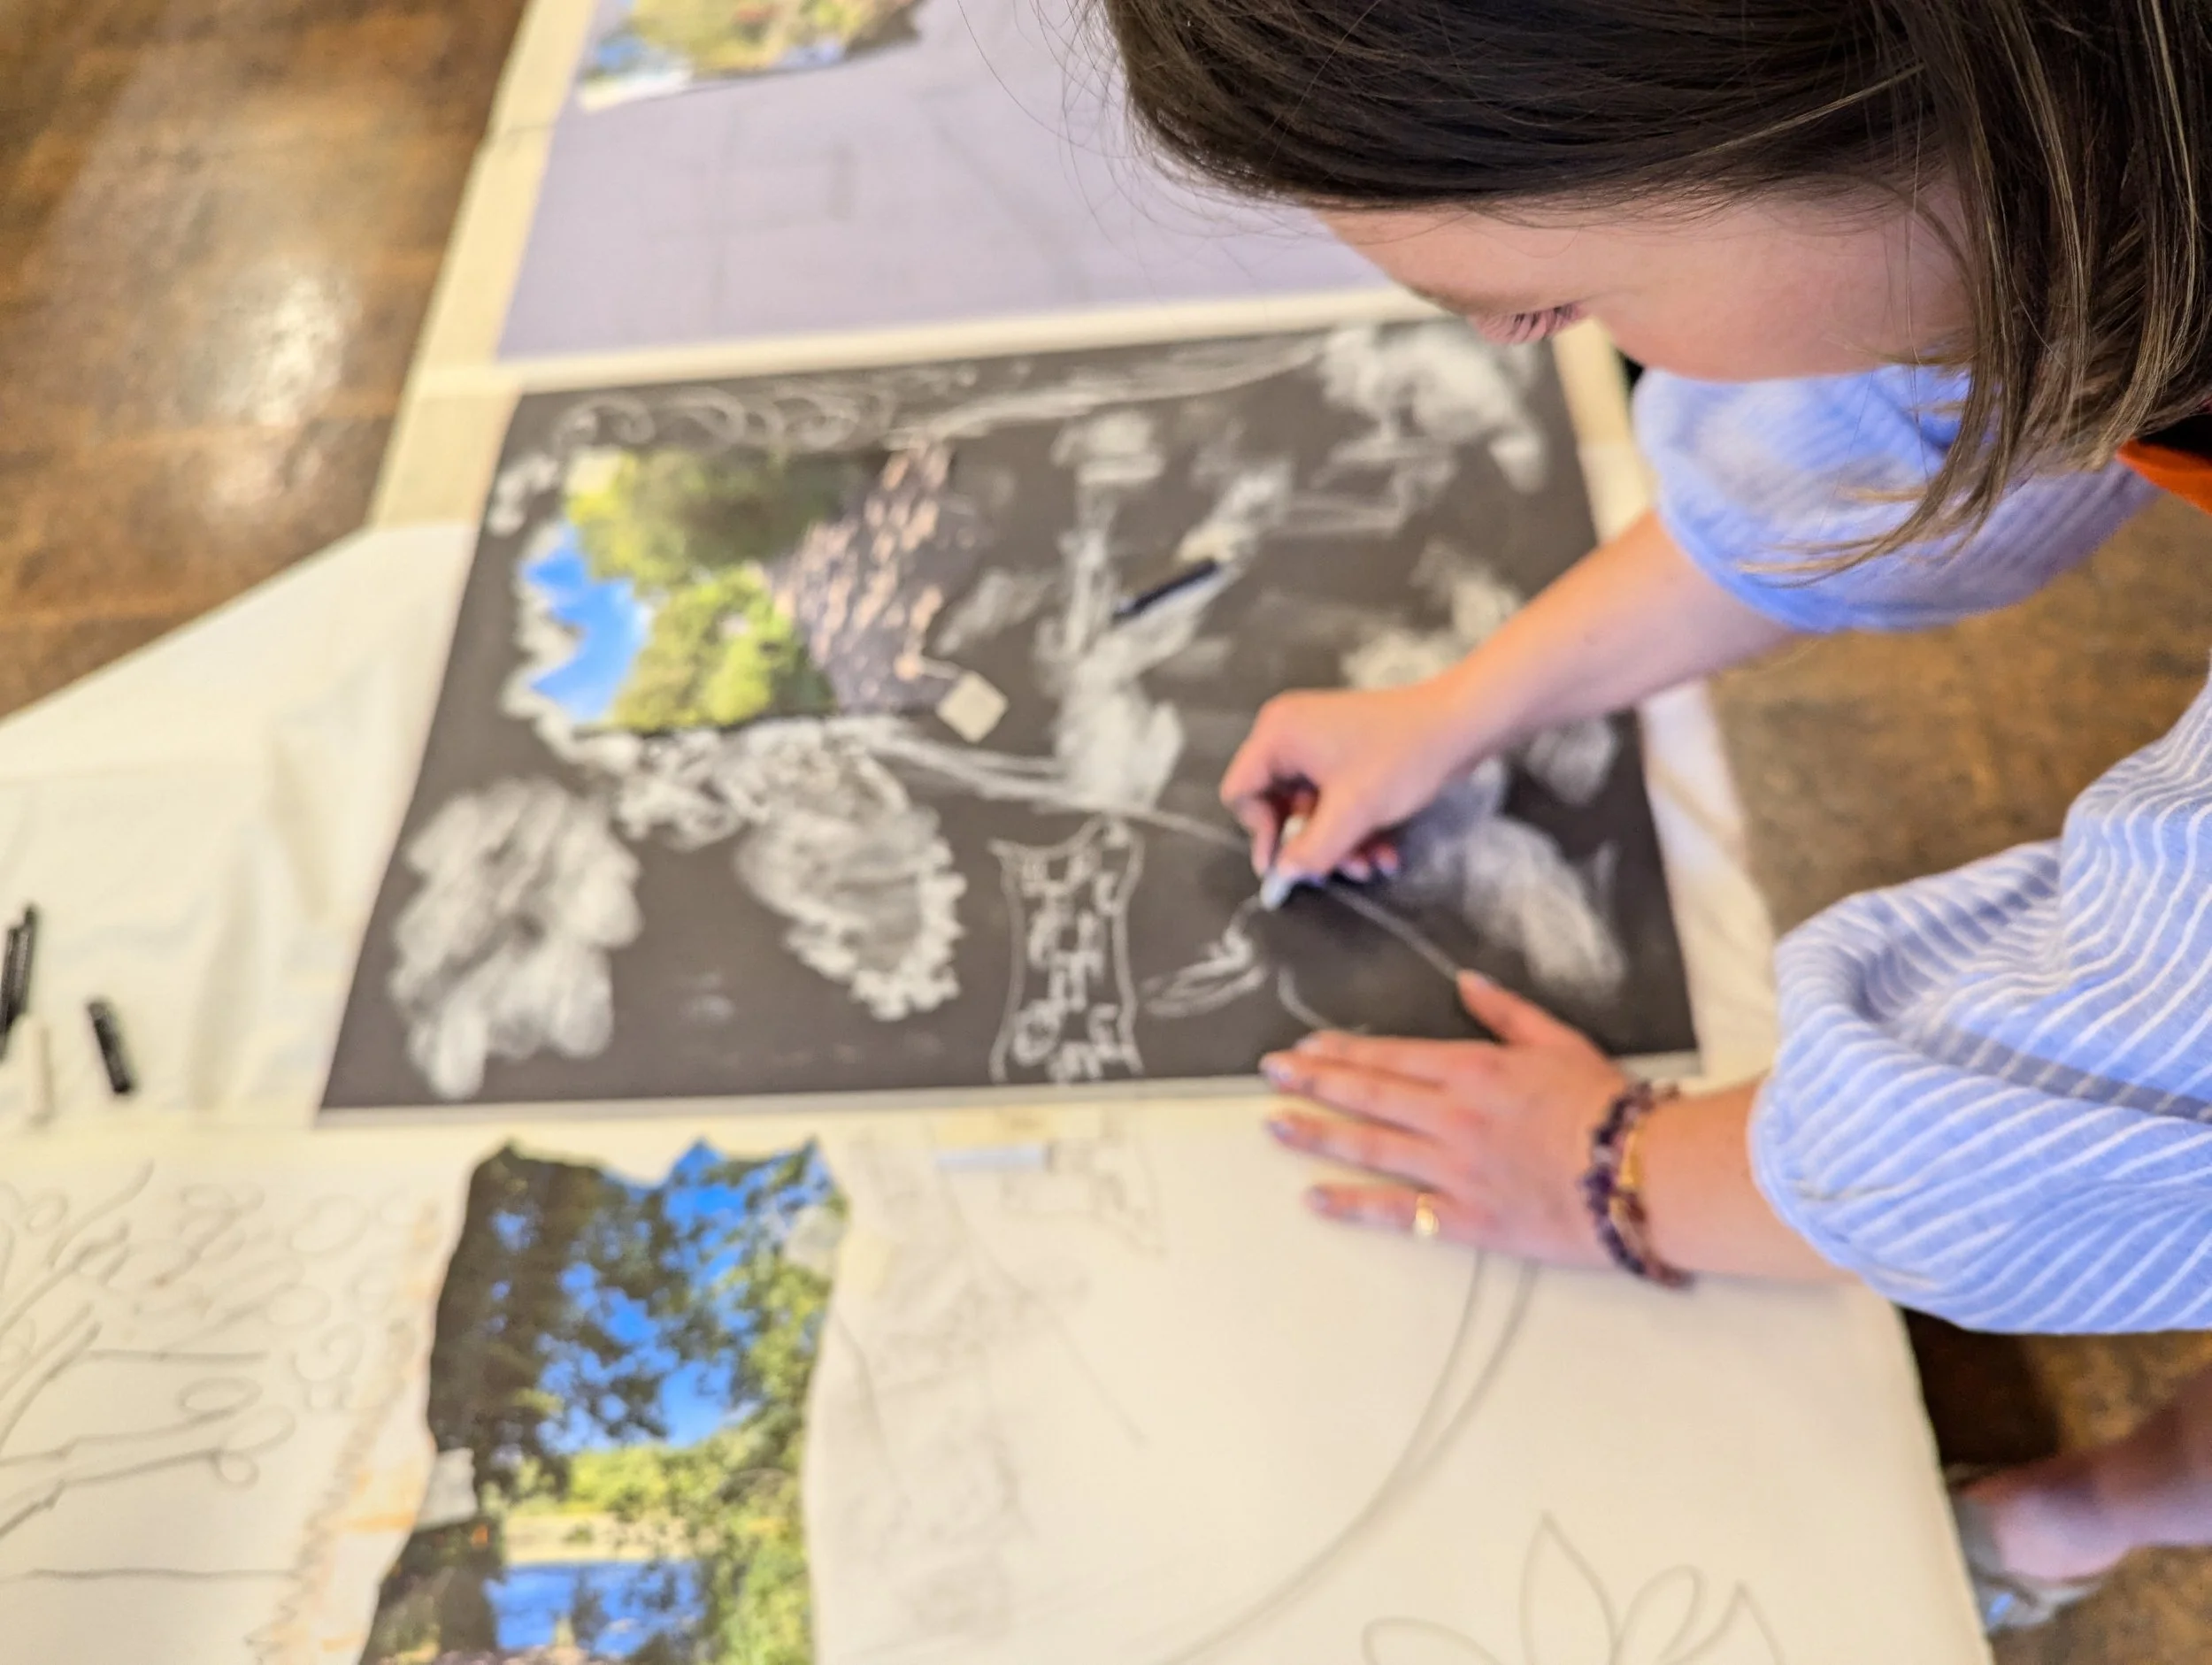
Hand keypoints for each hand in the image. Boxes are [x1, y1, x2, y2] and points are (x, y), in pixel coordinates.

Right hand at [1220, 680, 1476, 882]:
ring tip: (1371, 864)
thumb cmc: (1402, 757)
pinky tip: (1383, 851)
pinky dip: (1352, 827)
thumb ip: (1310, 850)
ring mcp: (1317, 742)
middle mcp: (1289, 733)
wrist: (1461, 725)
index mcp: (1278, 734)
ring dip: (1337, 843)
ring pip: (1309, 810)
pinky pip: (1332, 799)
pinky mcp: (1343, 753)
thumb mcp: (1353, 812)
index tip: (1287, 865)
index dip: (1260, 832)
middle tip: (1339, 871)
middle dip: (1310, 843)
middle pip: (1276, 805)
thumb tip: (1281, 877)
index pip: (1240, 792)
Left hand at [1259, 971, 1628, 1266]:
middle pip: (1366, 1094)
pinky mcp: (1467, 1216)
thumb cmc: (1609, 1106)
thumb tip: (1466, 983)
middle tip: (1269, 1075)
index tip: (1305, 1047)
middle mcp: (1451, 1114)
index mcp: (1473, 1068)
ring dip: (1316, 1133)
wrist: (1645, 1173)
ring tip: (1275, 1125)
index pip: (1390, 1056)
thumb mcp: (1560, 1041)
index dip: (1341, 1051)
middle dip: (1312, 1081)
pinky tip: (1314, 1198)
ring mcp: (1454, 1167)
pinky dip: (1352, 1205)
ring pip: (1368, 1146)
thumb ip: (1507, 1013)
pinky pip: (1398, 1211)